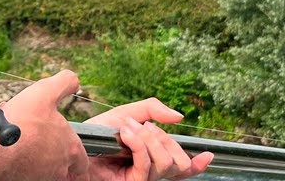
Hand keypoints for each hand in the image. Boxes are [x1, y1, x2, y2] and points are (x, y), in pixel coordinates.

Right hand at [0, 69, 87, 180]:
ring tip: (14, 132)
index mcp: (71, 148)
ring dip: (29, 147)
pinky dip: (14, 156)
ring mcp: (41, 177)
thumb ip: (63, 83)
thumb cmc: (19, 125)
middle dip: (46, 145)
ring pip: (40, 163)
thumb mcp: (44, 93)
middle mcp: (59, 167)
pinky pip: (22, 169)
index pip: (81, 157)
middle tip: (31, 130)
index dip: (71, 146)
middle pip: (59, 159)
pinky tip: (4, 142)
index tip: (57, 136)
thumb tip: (75, 81)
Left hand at [84, 99, 214, 180]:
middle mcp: (149, 171)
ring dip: (148, 139)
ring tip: (127, 130)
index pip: (180, 168)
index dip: (197, 165)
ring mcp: (140, 178)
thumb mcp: (127, 113)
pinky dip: (138, 144)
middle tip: (143, 128)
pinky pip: (147, 162)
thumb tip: (179, 117)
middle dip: (164, 140)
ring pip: (166, 163)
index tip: (209, 155)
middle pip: (177, 162)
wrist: (75, 143)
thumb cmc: (97, 133)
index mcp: (151, 157)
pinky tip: (126, 134)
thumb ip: (153, 110)